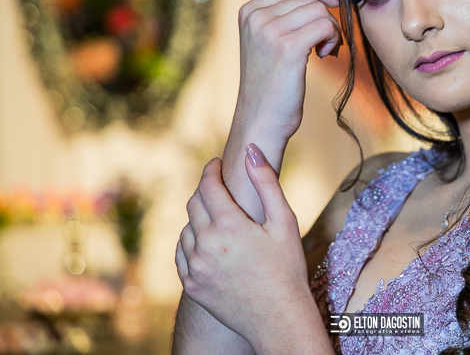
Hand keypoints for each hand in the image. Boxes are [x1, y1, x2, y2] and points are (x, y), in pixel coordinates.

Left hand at [176, 146, 323, 351]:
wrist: (279, 318)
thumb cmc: (288, 268)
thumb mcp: (284, 221)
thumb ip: (266, 182)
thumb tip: (250, 150)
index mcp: (229, 225)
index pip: (207, 185)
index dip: (211, 170)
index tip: (217, 164)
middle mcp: (205, 244)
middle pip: (194, 203)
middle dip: (206, 190)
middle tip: (220, 189)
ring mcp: (194, 266)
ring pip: (187, 228)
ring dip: (200, 217)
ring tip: (221, 219)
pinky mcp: (191, 284)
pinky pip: (182, 253)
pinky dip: (192, 242)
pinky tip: (210, 243)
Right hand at [236, 0, 340, 143]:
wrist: (261, 118)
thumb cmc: (270, 82)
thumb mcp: (272, 39)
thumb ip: (289, 9)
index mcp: (249, 11)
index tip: (331, 6)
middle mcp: (256, 17)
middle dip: (326, 16)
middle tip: (327, 41)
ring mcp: (270, 31)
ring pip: (320, 11)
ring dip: (331, 30)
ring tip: (324, 50)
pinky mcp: (288, 47)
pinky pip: (325, 26)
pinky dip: (332, 39)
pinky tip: (325, 54)